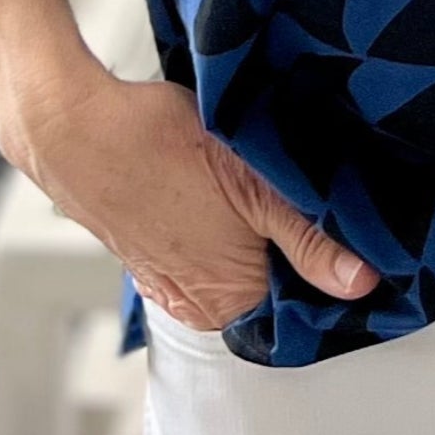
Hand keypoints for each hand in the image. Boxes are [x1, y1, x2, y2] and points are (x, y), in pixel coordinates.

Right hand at [3, 59, 380, 331]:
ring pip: (246, 266)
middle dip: (303, 248)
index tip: (362, 230)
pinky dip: (231, 229)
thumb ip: (308, 238)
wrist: (72, 128)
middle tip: (323, 198)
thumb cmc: (158, 147)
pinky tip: (236, 192)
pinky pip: (211, 254)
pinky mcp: (154, 257)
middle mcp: (203, 306)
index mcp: (233, 301)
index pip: (311, 305)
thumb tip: (362, 282)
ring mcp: (174, 283)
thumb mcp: (252, 184)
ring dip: (265, 234)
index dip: (339, 267)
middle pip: (279, 288)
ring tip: (277, 188)